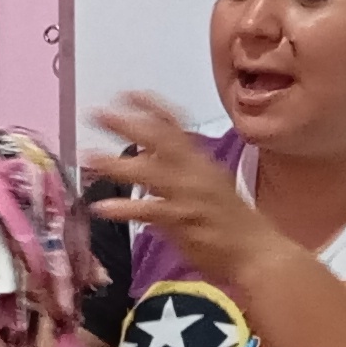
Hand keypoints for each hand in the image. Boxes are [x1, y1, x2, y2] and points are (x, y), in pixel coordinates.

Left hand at [83, 94, 284, 291]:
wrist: (257, 253)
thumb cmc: (230, 224)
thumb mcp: (206, 188)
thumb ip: (175, 173)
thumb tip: (145, 160)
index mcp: (201, 162)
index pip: (176, 126)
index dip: (152, 108)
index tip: (126, 92)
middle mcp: (196, 172)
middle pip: (159, 140)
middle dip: (127, 125)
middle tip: (97, 113)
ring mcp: (189, 195)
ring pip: (150, 172)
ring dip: (117, 164)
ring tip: (88, 157)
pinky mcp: (184, 221)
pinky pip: (150, 210)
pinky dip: (125, 208)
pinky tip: (102, 208)